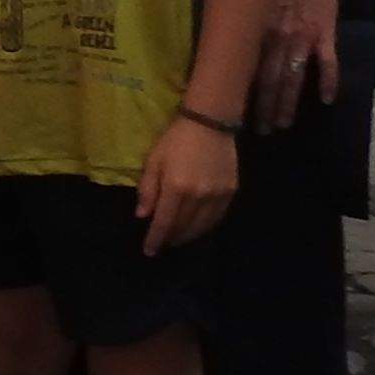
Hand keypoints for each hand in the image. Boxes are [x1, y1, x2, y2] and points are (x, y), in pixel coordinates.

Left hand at [135, 110, 241, 252]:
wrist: (210, 123)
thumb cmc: (175, 140)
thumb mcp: (153, 161)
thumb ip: (147, 190)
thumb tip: (143, 216)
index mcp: (176, 188)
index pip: (164, 223)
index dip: (155, 240)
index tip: (149, 251)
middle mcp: (198, 196)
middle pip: (183, 227)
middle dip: (171, 238)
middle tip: (162, 243)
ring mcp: (217, 195)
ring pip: (202, 226)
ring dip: (188, 235)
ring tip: (178, 238)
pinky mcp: (231, 192)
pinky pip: (217, 217)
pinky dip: (205, 226)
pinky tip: (197, 227)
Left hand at [247, 0, 338, 128]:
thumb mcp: (246, 0)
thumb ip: (242, 26)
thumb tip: (225, 47)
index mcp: (256, 33)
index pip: (248, 72)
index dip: (244, 95)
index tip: (236, 115)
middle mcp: (278, 40)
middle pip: (270, 82)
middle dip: (265, 108)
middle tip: (262, 131)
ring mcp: (303, 39)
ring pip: (294, 79)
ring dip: (289, 103)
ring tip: (284, 124)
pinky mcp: (325, 33)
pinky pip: (328, 63)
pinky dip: (329, 82)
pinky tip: (327, 100)